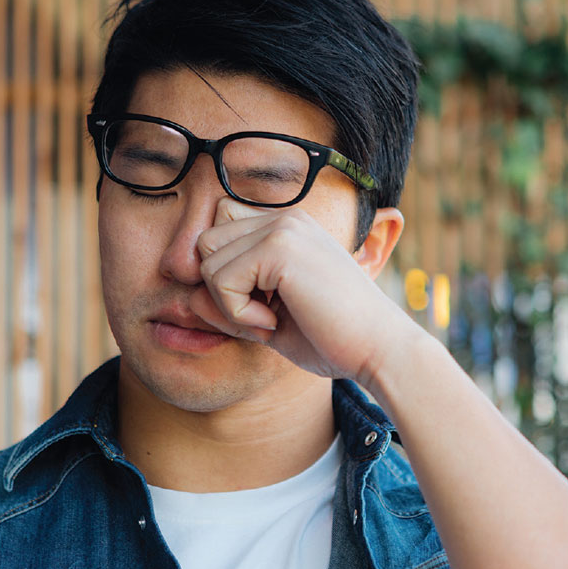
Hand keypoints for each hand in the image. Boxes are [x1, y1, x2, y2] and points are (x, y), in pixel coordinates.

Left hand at [187, 198, 417, 383]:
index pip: (220, 237)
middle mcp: (285, 218)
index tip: (264, 311)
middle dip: (221, 291)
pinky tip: (275, 321)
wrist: (379, 350)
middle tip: (263, 319)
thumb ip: (229, 305)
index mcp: (288, 227)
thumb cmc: (333, 339)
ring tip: (272, 320)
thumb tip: (188, 298)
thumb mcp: (268, 321)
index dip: (227, 281)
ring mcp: (283, 228)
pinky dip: (238, 314)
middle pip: (206, 245)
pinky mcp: (280, 247)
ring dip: (229, 304)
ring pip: (206, 261)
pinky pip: (220, 281)